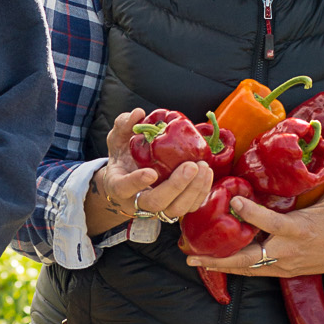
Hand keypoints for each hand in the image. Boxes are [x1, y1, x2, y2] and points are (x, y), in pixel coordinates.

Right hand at [83, 108, 213, 237]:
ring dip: (193, 190)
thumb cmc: (123, 157)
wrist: (128, 177)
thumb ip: (124, 125)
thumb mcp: (117, 139)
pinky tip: (207, 173)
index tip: (151, 172)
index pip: (124, 188)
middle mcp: (136, 202)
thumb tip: (138, 113)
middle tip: (191, 166)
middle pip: (155, 202)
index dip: (137, 182)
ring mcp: (156, 209)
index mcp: (118, 185)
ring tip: (203, 167)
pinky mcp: (173, 208)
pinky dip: (200, 192)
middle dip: (176, 186)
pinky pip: (189, 207)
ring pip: (175, 209)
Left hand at [191, 149, 323, 277]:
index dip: (252, 213)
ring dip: (221, 265)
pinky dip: (236, 269)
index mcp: (299, 229)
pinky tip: (216, 264)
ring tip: (194, 260)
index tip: (234, 201)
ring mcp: (285, 264)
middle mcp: (288, 249)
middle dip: (221, 257)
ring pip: (249, 268)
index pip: (270, 222)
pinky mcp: (284, 271)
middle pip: (250, 257)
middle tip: (194, 253)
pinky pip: (256, 272)